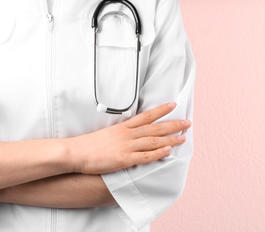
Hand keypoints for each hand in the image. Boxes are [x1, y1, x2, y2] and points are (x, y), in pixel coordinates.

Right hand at [69, 102, 190, 174]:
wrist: (76, 152)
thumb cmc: (90, 144)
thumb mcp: (107, 132)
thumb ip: (121, 132)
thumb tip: (131, 132)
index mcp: (123, 127)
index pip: (146, 116)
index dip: (161, 110)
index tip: (173, 105)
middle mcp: (127, 134)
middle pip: (155, 127)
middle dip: (172, 124)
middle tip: (187, 122)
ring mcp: (126, 146)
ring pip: (153, 140)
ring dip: (170, 138)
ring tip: (183, 137)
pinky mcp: (124, 159)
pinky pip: (144, 156)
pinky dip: (157, 153)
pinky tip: (168, 151)